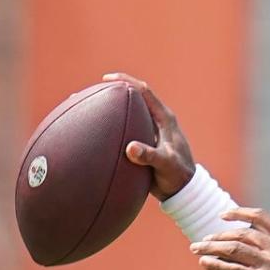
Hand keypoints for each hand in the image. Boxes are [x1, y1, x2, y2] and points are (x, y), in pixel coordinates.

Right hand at [102, 72, 195, 199]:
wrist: (183, 190)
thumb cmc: (178, 175)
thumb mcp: (166, 165)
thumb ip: (150, 156)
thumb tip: (130, 148)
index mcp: (165, 118)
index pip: (144, 92)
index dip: (126, 82)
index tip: (107, 79)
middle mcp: (157, 121)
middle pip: (133, 99)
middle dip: (112, 92)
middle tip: (90, 91)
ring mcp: (150, 132)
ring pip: (128, 114)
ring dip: (110, 110)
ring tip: (86, 108)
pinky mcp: (144, 143)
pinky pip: (125, 130)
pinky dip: (111, 128)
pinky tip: (94, 133)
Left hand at [190, 206, 269, 269]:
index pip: (260, 217)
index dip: (239, 213)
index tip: (222, 215)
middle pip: (242, 234)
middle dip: (219, 235)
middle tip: (203, 240)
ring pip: (235, 249)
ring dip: (211, 247)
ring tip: (196, 248)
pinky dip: (216, 265)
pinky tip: (203, 263)